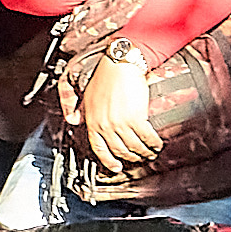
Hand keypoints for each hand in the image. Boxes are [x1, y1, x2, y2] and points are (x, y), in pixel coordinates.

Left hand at [79, 54, 161, 171]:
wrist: (120, 64)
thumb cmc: (106, 76)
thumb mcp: (86, 95)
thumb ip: (79, 110)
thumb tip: (74, 120)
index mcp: (92, 121)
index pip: (99, 149)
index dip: (109, 161)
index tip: (116, 167)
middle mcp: (105, 125)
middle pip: (119, 150)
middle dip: (131, 158)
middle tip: (139, 159)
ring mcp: (120, 123)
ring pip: (134, 147)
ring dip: (144, 153)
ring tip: (150, 152)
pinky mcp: (136, 118)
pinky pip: (146, 137)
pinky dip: (153, 143)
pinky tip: (156, 144)